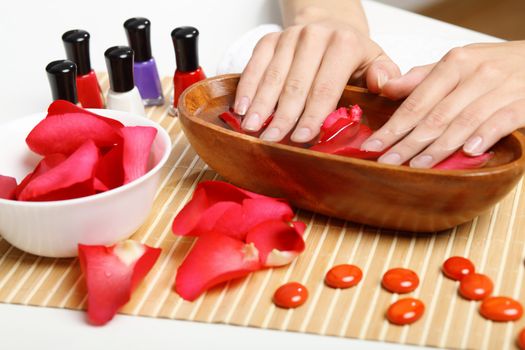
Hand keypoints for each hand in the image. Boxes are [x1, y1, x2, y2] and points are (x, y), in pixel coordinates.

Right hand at [233, 18, 399, 142]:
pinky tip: (241, 108)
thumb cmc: (353, 55)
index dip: (313, 115)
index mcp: (344, 44)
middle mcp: (315, 36)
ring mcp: (289, 36)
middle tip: (272, 140)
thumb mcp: (377, 62)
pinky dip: (247, 87)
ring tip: (251, 129)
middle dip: (283, 116)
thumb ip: (386, 76)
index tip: (302, 139)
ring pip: (273, 76)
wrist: (330, 26)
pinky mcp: (270, 39)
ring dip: (261, 105)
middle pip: (296, 84)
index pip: (326, 87)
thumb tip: (383, 86)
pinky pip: (255, 64)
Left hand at [361, 41, 524, 167]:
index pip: (416, 101)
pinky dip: (485, 136)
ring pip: (463, 121)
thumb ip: (422, 79)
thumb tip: (386, 88)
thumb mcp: (457, 64)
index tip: (373, 144)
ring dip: (439, 147)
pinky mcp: (524, 102)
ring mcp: (501, 88)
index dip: (393, 126)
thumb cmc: (494, 65)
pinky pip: (502, 121)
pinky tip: (468, 152)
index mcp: (454, 64)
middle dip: (408, 142)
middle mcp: (476, 74)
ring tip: (417, 166)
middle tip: (386, 161)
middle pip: (435, 115)